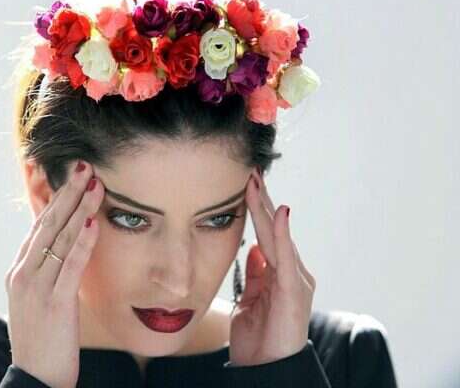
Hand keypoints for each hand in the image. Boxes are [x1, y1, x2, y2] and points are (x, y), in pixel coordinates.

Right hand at [4, 160, 103, 387]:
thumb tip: (67, 244)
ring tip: (95, 184)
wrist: (36, 378)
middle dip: (68, 193)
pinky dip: (82, 242)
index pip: (39, 225)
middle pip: (48, 224)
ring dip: (79, 209)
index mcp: (20, 270)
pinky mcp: (54, 304)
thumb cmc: (43, 337)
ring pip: (59, 239)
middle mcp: (24, 273)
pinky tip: (94, 223)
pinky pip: (70, 266)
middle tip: (85, 166)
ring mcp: (36, 288)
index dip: (57, 198)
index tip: (73, 176)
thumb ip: (49, 269)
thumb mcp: (39, 297)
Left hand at [228, 167, 315, 365]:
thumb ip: (256, 274)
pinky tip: (278, 212)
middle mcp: (291, 272)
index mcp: (279, 273)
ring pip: (277, 237)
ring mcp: (296, 280)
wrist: (264, 370)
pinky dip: (281, 234)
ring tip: (255, 182)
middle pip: (273, 229)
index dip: (255, 208)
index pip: (265, 233)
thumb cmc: (258, 337)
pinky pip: (286, 257)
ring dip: (265, 208)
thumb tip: (253, 249)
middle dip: (260, 200)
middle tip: (249, 170)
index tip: (244, 183)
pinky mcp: (294, 292)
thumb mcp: (252, 299)